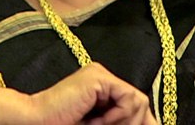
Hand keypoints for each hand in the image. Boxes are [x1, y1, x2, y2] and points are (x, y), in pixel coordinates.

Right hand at [27, 63, 155, 124]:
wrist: (39, 121)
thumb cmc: (63, 124)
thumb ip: (123, 122)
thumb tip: (155, 124)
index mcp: (103, 91)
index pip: (136, 106)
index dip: (142, 123)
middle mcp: (103, 79)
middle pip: (141, 105)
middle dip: (132, 123)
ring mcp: (100, 75)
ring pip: (138, 102)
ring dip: (123, 121)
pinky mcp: (98, 76)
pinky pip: (129, 98)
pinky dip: (119, 115)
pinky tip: (98, 120)